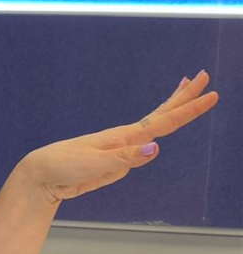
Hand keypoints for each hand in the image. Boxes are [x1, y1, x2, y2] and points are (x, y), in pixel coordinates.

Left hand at [20, 70, 219, 205]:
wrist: (43, 176)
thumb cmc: (64, 167)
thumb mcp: (95, 164)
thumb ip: (125, 158)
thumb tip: (156, 148)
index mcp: (123, 137)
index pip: (163, 120)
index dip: (188, 109)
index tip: (209, 94)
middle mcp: (126, 138)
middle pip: (161, 115)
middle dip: (184, 98)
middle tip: (204, 77)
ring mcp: (122, 148)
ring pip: (154, 127)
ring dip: (171, 110)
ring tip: (186, 92)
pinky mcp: (116, 161)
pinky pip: (142, 144)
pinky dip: (154, 133)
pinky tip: (157, 133)